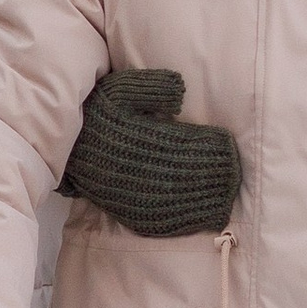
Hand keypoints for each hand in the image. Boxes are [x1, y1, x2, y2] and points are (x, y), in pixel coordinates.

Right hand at [62, 67, 241, 240]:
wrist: (70, 151)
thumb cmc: (101, 115)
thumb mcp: (121, 89)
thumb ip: (152, 86)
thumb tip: (180, 91)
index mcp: (141, 139)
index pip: (187, 145)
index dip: (212, 147)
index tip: (229, 145)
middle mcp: (141, 170)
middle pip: (191, 175)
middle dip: (218, 174)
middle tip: (236, 170)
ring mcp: (138, 196)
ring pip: (185, 201)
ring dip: (212, 197)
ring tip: (229, 191)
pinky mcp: (135, 215)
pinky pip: (170, 220)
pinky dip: (195, 218)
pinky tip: (213, 213)